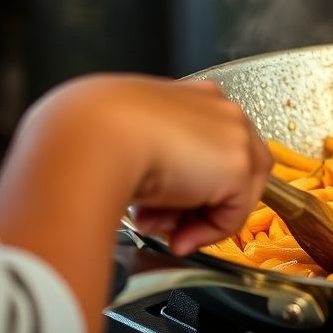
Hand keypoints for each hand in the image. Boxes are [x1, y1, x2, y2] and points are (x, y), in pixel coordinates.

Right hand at [0, 73, 272, 332]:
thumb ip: (154, 158)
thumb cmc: (95, 132)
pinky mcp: (238, 166)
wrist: (95, 134)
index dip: (190, 184)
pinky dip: (206, 234)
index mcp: (194, 97)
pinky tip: (175, 236)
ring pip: (235, 193)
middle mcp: (220, 110)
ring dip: (199, 220)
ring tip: (159, 227)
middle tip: (162, 223)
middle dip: (197, 204)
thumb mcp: (128, 139)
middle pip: (230, 170)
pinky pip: (233, 216)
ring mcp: (235, 135)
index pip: (211, 146)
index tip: (162, 205)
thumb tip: (158, 195)